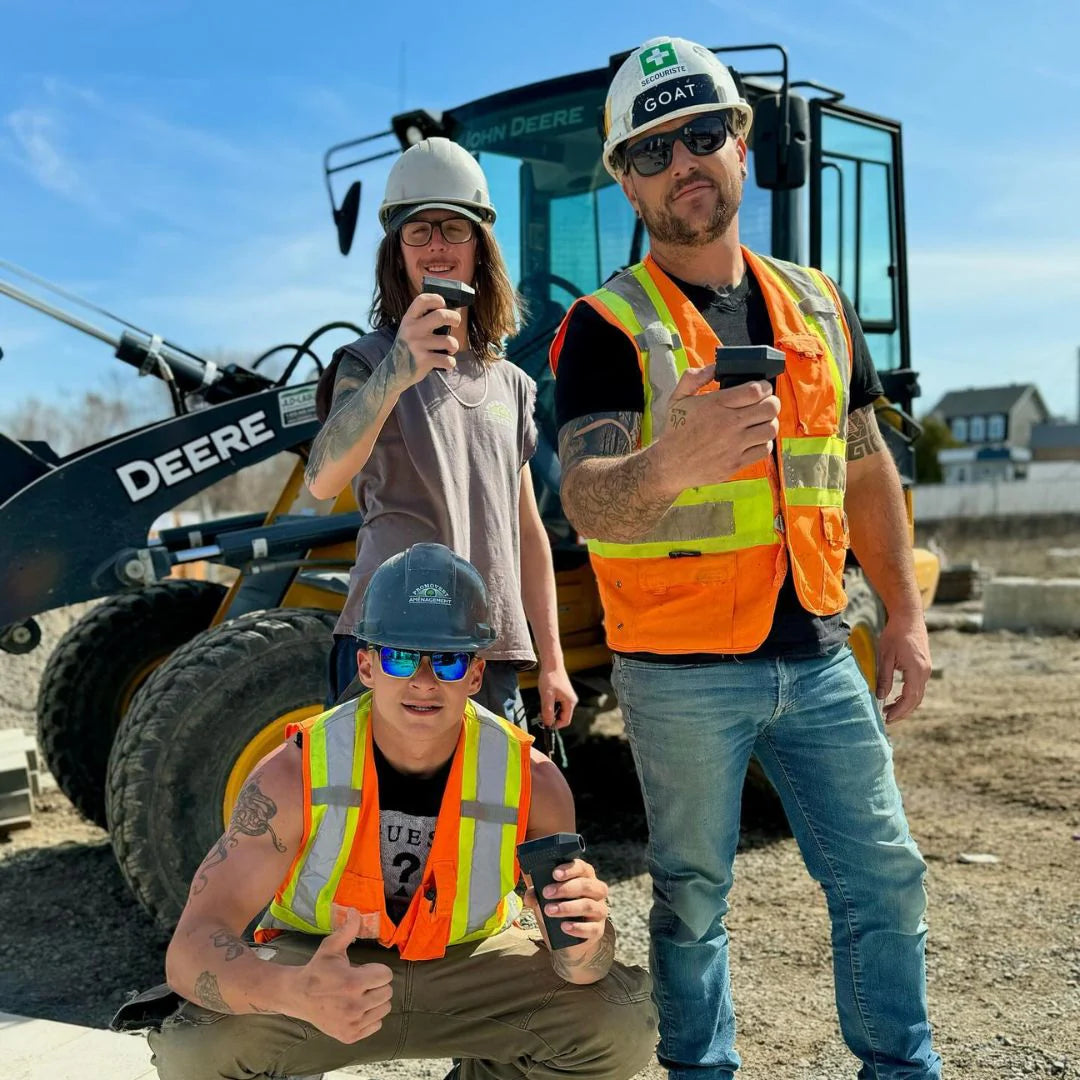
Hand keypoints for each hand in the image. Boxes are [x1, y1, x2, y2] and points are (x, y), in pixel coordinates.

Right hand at [291, 906, 393, 1042]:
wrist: (298, 996)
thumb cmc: (318, 969)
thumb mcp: (331, 947)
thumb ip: (348, 929)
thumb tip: (355, 910)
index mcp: (352, 983)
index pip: (386, 975)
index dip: (376, 970)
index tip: (363, 970)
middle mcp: (354, 1006)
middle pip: (387, 992)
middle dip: (376, 984)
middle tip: (360, 982)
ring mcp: (352, 1023)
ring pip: (384, 1008)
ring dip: (374, 1000)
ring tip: (357, 995)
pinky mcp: (350, 1036)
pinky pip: (377, 1025)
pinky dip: (370, 1017)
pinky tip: (355, 1008)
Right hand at [390, 292, 463, 387]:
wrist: (393, 372)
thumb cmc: (408, 348)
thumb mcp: (409, 329)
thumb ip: (423, 320)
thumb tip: (449, 311)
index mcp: (409, 319)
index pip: (422, 300)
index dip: (437, 299)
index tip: (443, 304)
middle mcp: (412, 330)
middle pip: (441, 316)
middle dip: (454, 318)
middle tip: (456, 322)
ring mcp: (418, 345)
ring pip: (449, 341)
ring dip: (454, 346)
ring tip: (450, 349)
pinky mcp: (424, 361)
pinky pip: (448, 360)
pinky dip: (450, 362)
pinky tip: (446, 362)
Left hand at [523, 857, 608, 948]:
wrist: (568, 938)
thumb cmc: (558, 908)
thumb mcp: (546, 899)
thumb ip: (536, 894)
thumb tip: (530, 895)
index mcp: (585, 877)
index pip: (582, 867)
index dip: (569, 869)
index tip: (555, 874)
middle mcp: (596, 892)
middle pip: (586, 885)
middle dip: (564, 888)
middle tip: (546, 893)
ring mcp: (600, 910)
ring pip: (588, 905)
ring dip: (567, 907)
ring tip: (549, 910)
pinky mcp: (598, 929)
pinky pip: (592, 928)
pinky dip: (577, 927)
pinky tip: (564, 926)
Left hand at [538, 665, 576, 729]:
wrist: (552, 664)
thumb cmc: (550, 678)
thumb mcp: (547, 696)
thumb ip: (548, 711)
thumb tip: (548, 724)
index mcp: (570, 702)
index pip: (565, 721)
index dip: (555, 725)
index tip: (545, 724)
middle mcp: (571, 701)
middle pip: (563, 717)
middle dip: (552, 718)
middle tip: (541, 715)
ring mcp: (568, 698)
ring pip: (560, 712)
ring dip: (551, 712)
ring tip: (543, 705)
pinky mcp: (564, 695)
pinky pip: (559, 706)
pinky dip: (552, 706)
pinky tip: (546, 700)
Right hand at [655, 369, 779, 492]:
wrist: (669, 464)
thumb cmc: (676, 430)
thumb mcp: (677, 398)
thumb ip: (694, 377)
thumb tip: (714, 367)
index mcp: (716, 404)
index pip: (755, 390)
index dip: (765, 386)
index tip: (762, 388)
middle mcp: (728, 424)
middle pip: (769, 408)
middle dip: (772, 402)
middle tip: (766, 404)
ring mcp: (734, 445)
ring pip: (770, 429)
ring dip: (769, 423)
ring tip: (761, 422)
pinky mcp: (736, 463)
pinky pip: (764, 450)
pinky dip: (764, 443)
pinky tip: (754, 440)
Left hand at [876, 611, 931, 722]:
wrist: (908, 618)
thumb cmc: (895, 635)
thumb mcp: (885, 657)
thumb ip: (884, 678)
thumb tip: (880, 697)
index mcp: (916, 671)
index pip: (910, 698)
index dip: (899, 711)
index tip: (887, 719)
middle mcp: (925, 672)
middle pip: (916, 700)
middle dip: (902, 712)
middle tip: (887, 719)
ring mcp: (926, 669)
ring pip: (918, 694)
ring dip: (905, 704)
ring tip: (888, 710)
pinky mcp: (924, 666)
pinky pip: (918, 686)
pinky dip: (908, 695)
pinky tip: (896, 697)